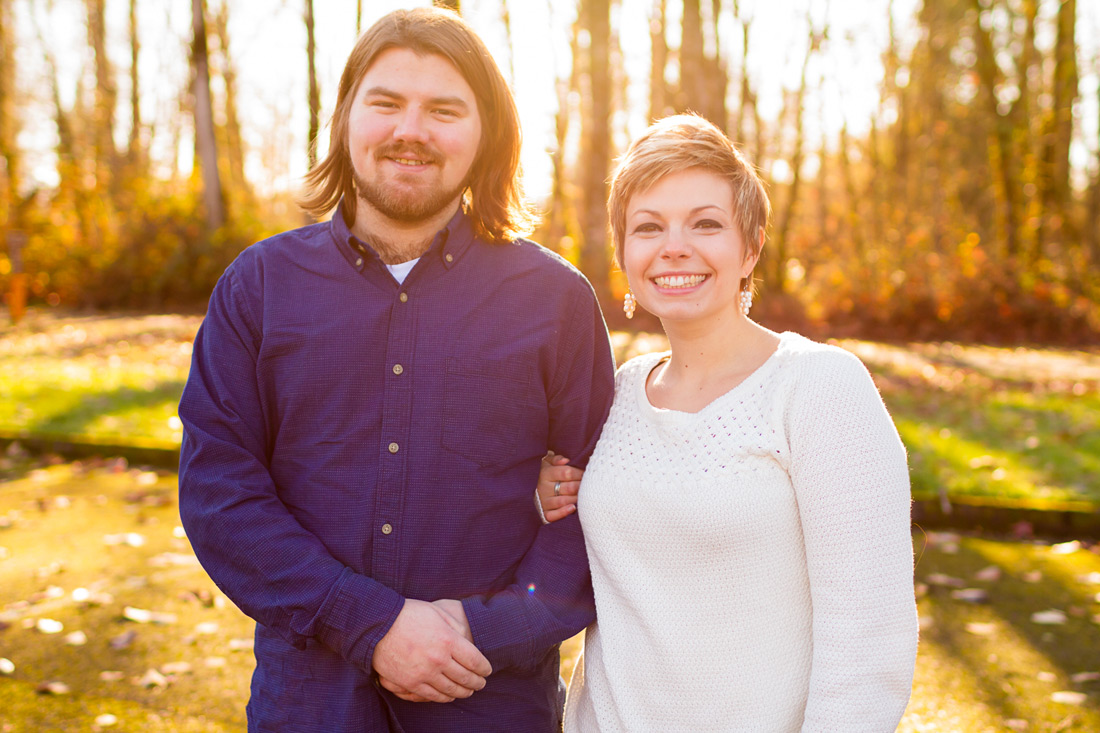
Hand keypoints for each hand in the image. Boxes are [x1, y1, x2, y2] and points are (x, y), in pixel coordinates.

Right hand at [373, 598, 490, 702]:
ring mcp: (424, 673)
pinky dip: (444, 697)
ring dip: (463, 692)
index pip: (475, 660)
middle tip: (482, 683)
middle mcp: (439, 660)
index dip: (484, 668)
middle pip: (466, 678)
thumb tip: (467, 640)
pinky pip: (432, 696)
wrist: (377, 625)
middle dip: (477, 682)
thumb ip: (455, 627)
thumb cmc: (409, 614)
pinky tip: (450, 696)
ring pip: (451, 690)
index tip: (487, 671)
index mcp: (448, 640)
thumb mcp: (437, 613)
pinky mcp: (410, 683)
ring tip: (469, 691)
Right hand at [537, 452, 582, 521]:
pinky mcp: (544, 513)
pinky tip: (573, 508)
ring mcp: (543, 501)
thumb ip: (557, 459)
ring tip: (584, 496)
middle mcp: (543, 487)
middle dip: (581, 486)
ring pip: (563, 501)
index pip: (567, 472)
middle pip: (568, 488)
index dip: (580, 473)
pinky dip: (564, 512)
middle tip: (589, 486)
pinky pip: (553, 515)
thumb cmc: (547, 474)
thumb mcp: (548, 463)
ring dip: (576, 499)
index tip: (586, 474)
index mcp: (545, 473)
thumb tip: (566, 460)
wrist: (530, 488)